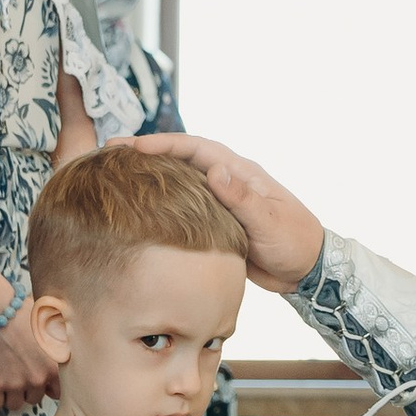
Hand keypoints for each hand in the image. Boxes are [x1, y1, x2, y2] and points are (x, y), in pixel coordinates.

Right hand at [0, 302, 59, 414]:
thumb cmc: (23, 313)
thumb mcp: (52, 328)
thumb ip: (59, 348)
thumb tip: (61, 357)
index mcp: (55, 366)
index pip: (58, 392)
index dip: (48, 387)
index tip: (40, 381)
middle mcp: (38, 378)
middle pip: (35, 398)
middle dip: (27, 389)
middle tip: (18, 374)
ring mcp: (16, 384)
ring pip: (15, 405)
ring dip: (11, 395)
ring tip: (4, 379)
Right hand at [128, 134, 323, 293]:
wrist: (306, 271)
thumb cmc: (294, 242)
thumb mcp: (268, 221)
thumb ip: (241, 198)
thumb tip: (215, 171)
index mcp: (240, 172)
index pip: (196, 149)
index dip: (163, 145)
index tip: (132, 147)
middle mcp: (226, 181)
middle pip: (179, 160)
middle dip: (146, 154)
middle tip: (109, 153)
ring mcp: (218, 201)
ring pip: (177, 183)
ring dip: (149, 177)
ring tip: (114, 176)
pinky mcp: (213, 223)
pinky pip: (181, 208)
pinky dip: (159, 204)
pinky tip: (137, 210)